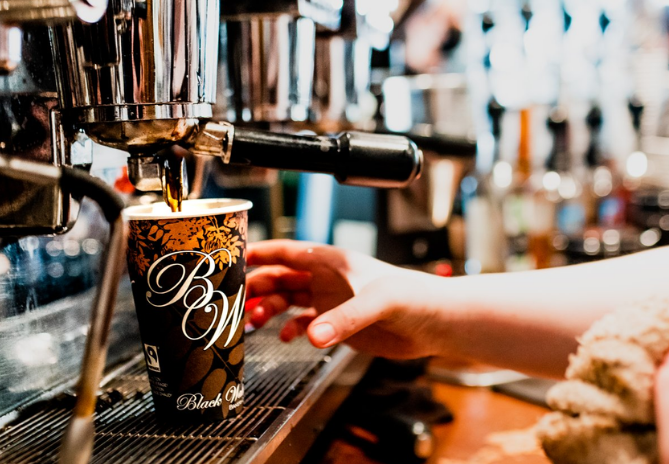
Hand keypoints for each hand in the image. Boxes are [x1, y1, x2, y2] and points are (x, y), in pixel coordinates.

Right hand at [246, 240, 448, 358]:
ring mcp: (330, 301)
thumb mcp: (377, 302)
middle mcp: (326, 279)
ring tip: (254, 321)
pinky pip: (304, 323)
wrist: (434, 322)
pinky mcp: (337, 323)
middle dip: (257, 285)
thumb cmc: (413, 296)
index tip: (233, 257)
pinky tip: (287, 337)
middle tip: (236, 300)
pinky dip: (290, 329)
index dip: (260, 252)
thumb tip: (313, 335)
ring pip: (287, 300)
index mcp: (332, 261)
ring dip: (268, 309)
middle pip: (280, 277)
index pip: (287, 251)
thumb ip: (344, 319)